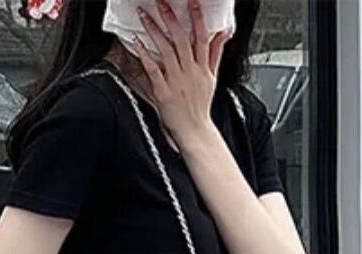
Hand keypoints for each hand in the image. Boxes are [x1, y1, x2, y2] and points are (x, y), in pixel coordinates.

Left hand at [129, 0, 229, 148]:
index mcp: (202, 67)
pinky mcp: (164, 92)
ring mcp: (177, 81)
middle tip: (161, 2)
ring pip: (166, 51)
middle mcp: (190, 72)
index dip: (197, 17)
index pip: (201, 37)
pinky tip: (137, 43)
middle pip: (181, 40)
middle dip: (171, 18)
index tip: (192, 2)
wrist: (195, 132)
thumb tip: (223, 33)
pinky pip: (153, 70)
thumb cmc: (200, 106)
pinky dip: (145, 56)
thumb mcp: (212, 78)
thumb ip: (215, 52)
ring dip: (154, 31)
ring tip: (144, 15)